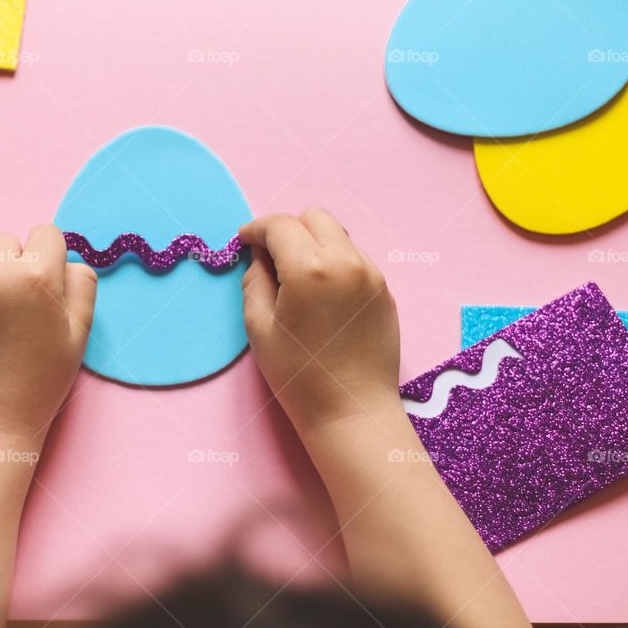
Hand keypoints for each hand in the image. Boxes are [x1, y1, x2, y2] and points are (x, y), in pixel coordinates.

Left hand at [0, 226, 95, 444]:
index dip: (47, 257)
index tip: (42, 283)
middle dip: (11, 266)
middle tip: (12, 309)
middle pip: (3, 241)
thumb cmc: (40, 382)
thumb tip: (67, 260)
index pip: (44, 234)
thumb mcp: (79, 335)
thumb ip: (81, 286)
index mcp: (35, 278)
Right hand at [239, 209, 399, 432]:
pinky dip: (334, 263)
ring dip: (313, 244)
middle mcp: (346, 262)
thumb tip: (259, 255)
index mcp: (311, 269)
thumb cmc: (298, 376)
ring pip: (338, 235)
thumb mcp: (259, 327)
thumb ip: (255, 279)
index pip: (280, 225)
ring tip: (298, 279)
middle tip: (270, 258)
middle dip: (288, 229)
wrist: (351, 410)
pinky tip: (322, 296)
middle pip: (314, 217)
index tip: (243, 240)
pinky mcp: (384, 290)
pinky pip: (354, 258)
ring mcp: (371, 274)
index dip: (256, 229)